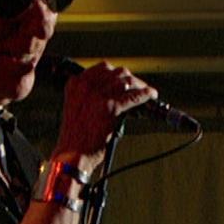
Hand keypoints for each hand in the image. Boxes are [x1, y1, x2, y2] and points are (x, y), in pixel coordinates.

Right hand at [53, 61, 159, 177]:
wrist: (72, 155)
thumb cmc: (75, 137)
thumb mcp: (77, 108)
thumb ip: (92, 96)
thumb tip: (116, 91)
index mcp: (75, 84)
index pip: (103, 68)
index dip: (117, 73)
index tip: (125, 79)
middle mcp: (85, 86)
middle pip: (117, 73)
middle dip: (130, 79)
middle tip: (138, 87)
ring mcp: (98, 96)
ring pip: (126, 82)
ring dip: (139, 86)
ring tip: (147, 92)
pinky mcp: (110, 108)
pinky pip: (133, 97)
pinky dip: (145, 95)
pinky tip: (151, 96)